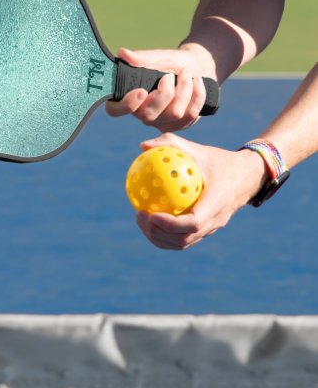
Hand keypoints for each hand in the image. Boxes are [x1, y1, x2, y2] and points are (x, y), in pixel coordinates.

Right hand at [106, 46, 215, 131]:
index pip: (115, 110)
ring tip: (186, 73)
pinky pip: (190, 115)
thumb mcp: (159, 57)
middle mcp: (142, 114)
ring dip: (184, 89)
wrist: (197, 67)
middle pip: (148, 116)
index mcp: (129, 97)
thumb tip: (123, 53)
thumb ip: (142, 58)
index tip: (141, 91)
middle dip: (164, 94)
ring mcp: (161, 122)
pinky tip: (197, 81)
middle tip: (169, 76)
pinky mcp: (179, 125)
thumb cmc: (172, 63)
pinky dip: (197, 94)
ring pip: (174, 114)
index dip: (126, 105)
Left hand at [134, 133, 268, 249]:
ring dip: (159, 237)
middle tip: (139, 216)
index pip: (193, 223)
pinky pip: (184, 238)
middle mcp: (216, 220)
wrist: (247, 176)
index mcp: (217, 202)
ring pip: (183, 243)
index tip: (150, 214)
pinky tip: (149, 219)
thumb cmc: (219, 160)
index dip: (170, 224)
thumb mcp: (198, 149)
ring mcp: (212, 228)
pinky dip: (165, 235)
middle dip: (158, 233)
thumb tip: (143, 146)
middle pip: (184, 239)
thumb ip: (171, 144)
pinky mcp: (207, 230)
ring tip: (141, 220)